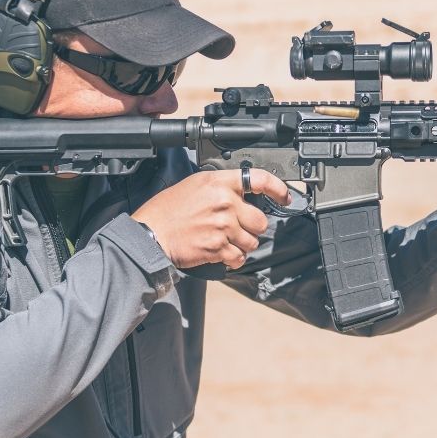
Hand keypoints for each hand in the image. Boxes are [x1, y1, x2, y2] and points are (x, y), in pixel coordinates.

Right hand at [131, 169, 290, 268]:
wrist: (150, 234)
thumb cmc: (168, 210)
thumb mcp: (195, 185)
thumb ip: (221, 187)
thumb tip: (244, 193)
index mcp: (219, 183)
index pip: (260, 179)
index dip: (278, 188)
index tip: (285, 197)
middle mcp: (225, 203)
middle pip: (261, 220)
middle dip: (252, 227)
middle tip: (236, 228)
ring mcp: (223, 226)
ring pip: (252, 241)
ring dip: (242, 244)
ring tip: (224, 240)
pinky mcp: (218, 247)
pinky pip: (239, 257)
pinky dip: (233, 258)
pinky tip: (221, 252)